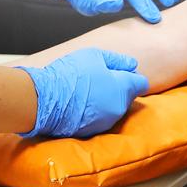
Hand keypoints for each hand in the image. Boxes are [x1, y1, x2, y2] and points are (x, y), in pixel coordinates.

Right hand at [18, 48, 148, 137]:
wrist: (46, 99)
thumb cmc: (71, 73)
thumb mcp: (95, 55)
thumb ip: (118, 60)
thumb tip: (133, 65)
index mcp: (122, 89)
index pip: (141, 84)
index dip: (133, 76)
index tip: (121, 73)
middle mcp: (118, 109)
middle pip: (128, 97)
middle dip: (119, 88)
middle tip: (99, 79)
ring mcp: (106, 122)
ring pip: (114, 108)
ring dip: (107, 100)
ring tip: (87, 91)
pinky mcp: (93, 131)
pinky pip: (100, 118)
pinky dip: (95, 111)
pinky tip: (81, 103)